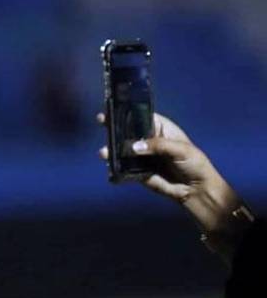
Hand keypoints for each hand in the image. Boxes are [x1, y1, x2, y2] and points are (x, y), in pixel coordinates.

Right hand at [98, 112, 250, 260]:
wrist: (195, 189)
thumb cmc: (193, 164)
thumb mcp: (180, 150)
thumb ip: (158, 145)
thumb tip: (134, 147)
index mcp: (161, 129)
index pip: (142, 116)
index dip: (128, 111)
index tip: (114, 108)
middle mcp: (149, 140)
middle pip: (129, 131)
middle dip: (114, 127)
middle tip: (102, 121)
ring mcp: (142, 156)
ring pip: (123, 149)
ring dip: (112, 149)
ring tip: (104, 152)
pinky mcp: (138, 171)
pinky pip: (124, 167)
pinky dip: (115, 166)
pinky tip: (109, 165)